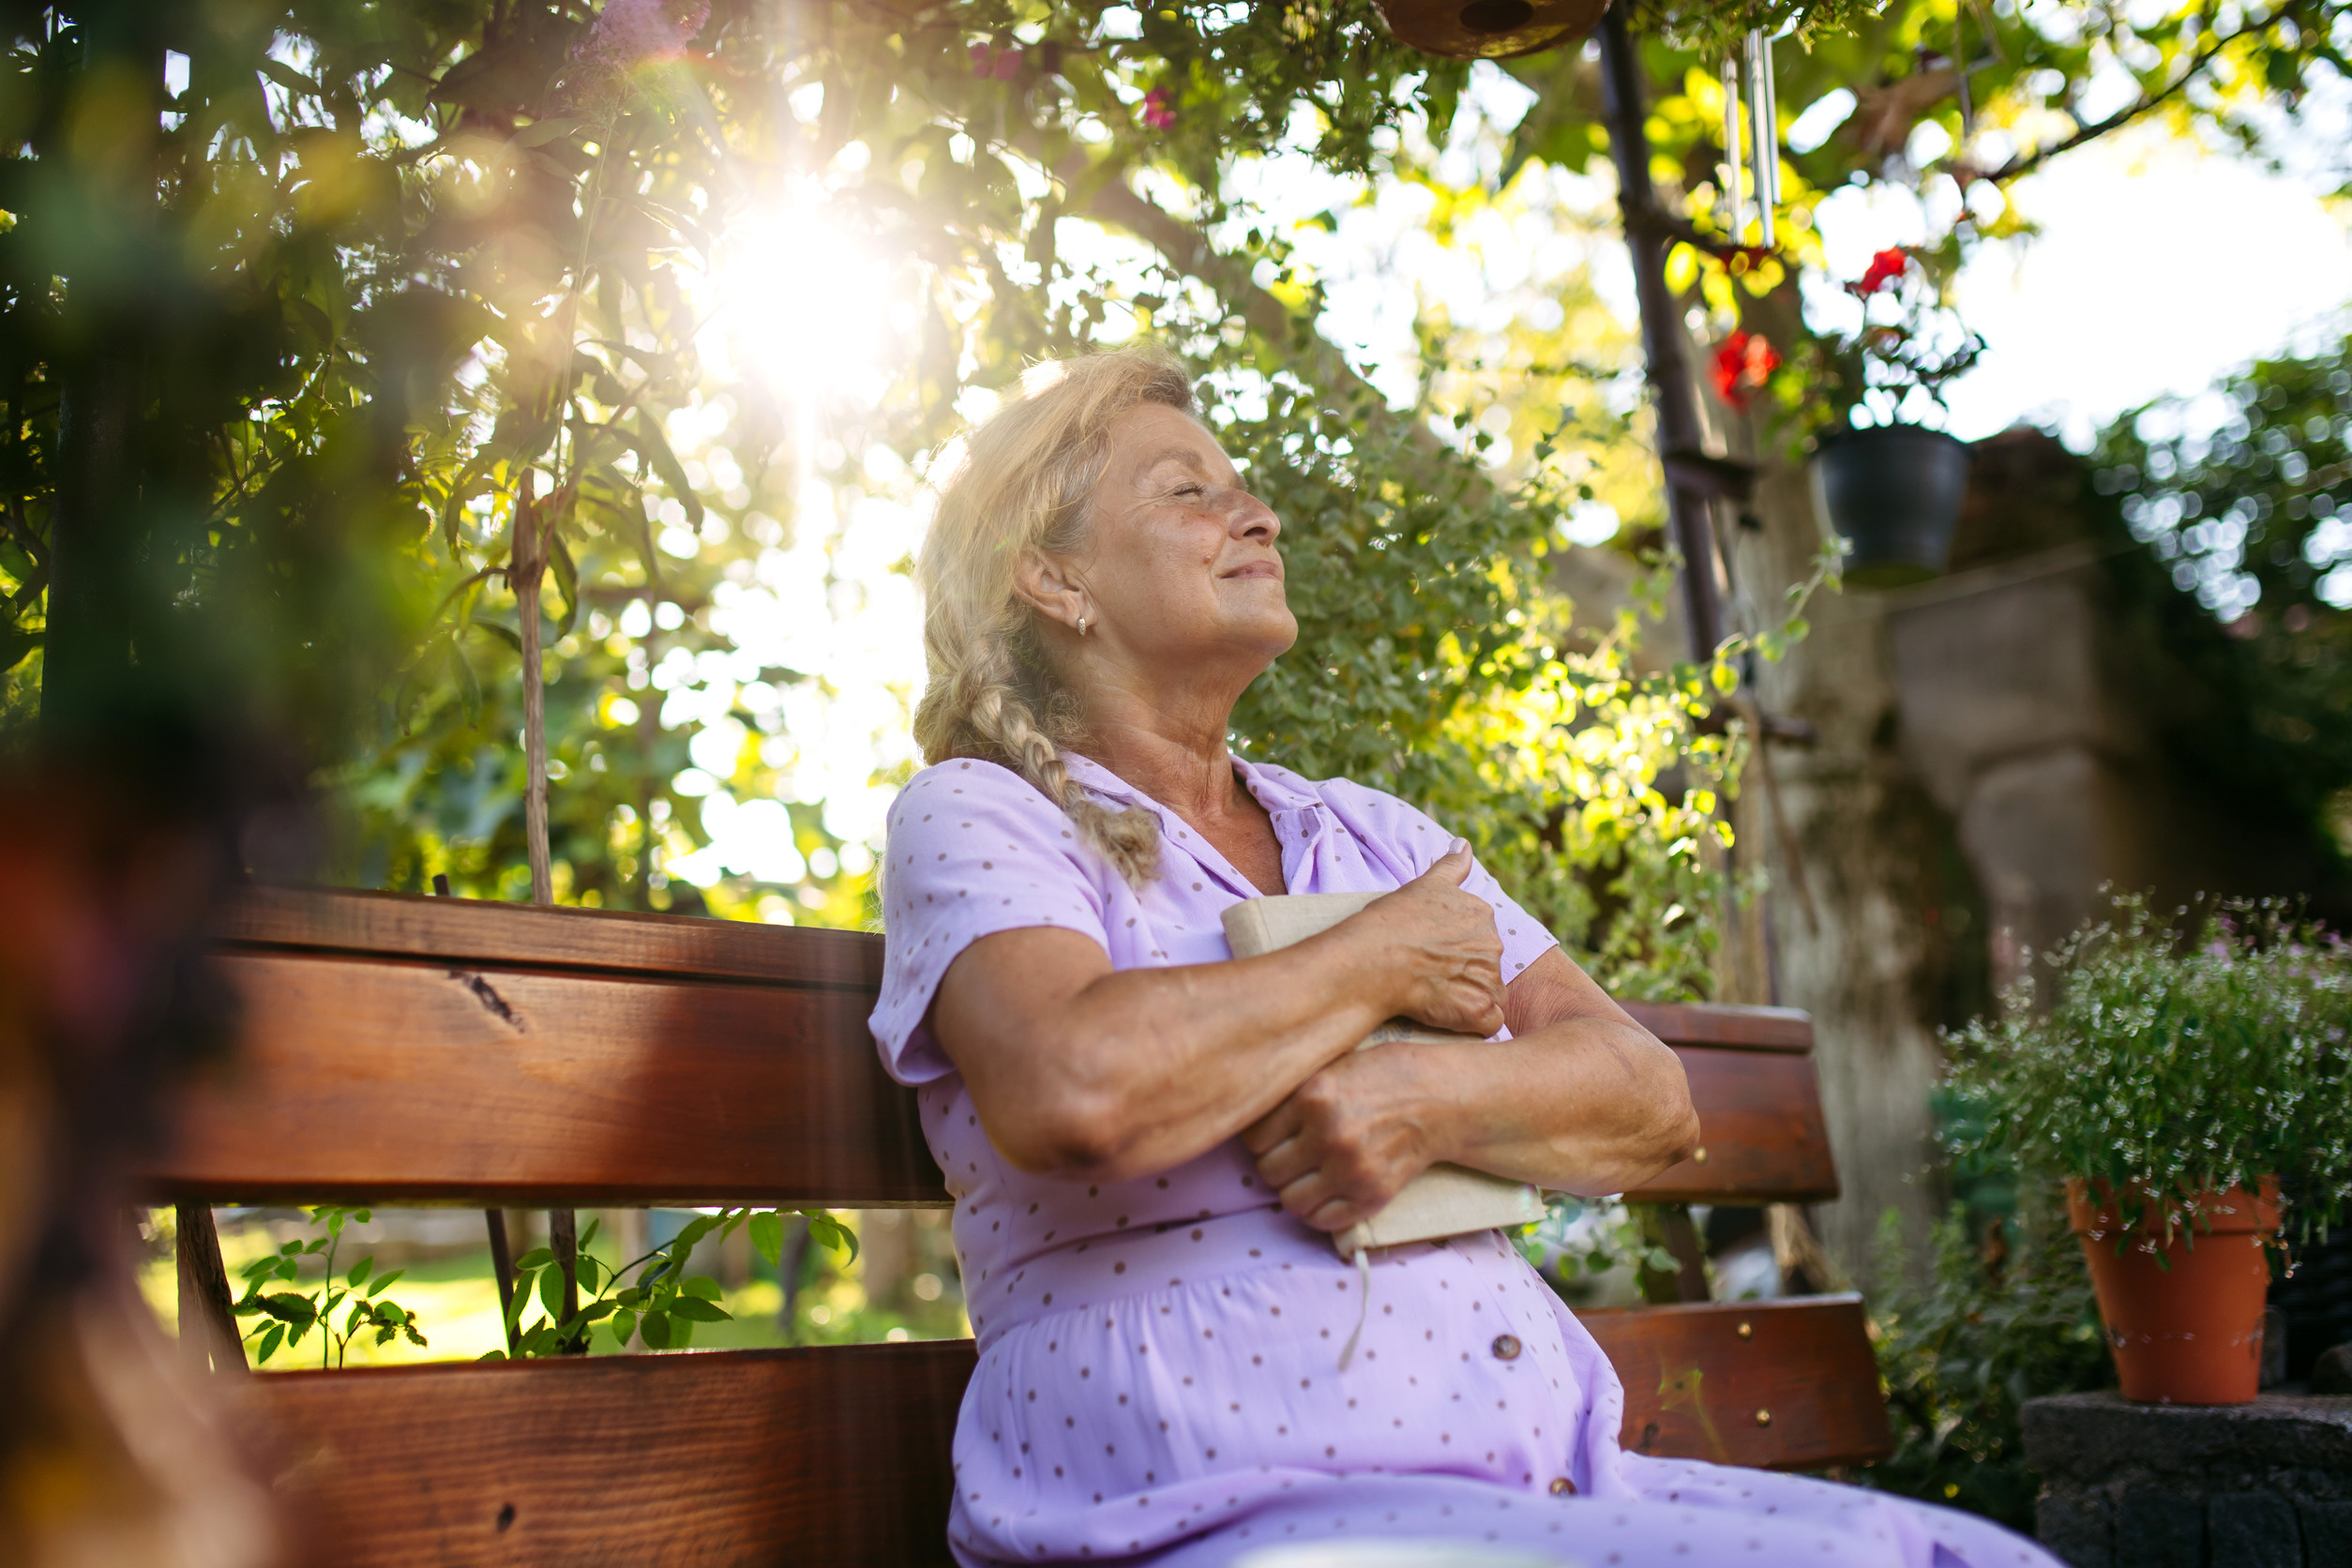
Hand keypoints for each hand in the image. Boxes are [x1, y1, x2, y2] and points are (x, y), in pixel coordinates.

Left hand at [1242, 1044, 1449, 1231]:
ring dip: (1295, 1190)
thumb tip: (1251, 1110)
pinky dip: (1319, 1210)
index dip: (1261, 1138)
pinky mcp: (1372, 1195)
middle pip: (1268, 1170)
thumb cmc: (1385, 1076)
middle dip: (1277, 1163)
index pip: (1254, 1136)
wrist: (1443, 1099)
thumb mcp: (1334, 1064)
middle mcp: (1328, 1133)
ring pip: (1289, 1200)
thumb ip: (1295, 1090)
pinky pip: (1321, 1220)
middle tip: (1294, 1155)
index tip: (1276, 1135)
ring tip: (1310, 1175)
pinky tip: (1328, 1191)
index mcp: (1313, 1095)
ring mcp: (1351, 1168)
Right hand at [1340, 842, 1505, 1037]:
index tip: (1430, 953)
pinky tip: (1445, 1016)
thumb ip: (1451, 866)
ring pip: (1487, 993)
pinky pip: (1488, 1021)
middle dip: (1464, 973)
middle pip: (1485, 965)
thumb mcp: (1423, 885)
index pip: (1479, 937)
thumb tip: (1464, 843)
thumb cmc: (1390, 922)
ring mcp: (1489, 977)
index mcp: (1481, 913)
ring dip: (1466, 997)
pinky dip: (1471, 1022)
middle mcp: (1493, 943)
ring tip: (1432, 996)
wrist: (1374, 960)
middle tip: (1429, 976)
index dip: (1454, 949)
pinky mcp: (1481, 1009)